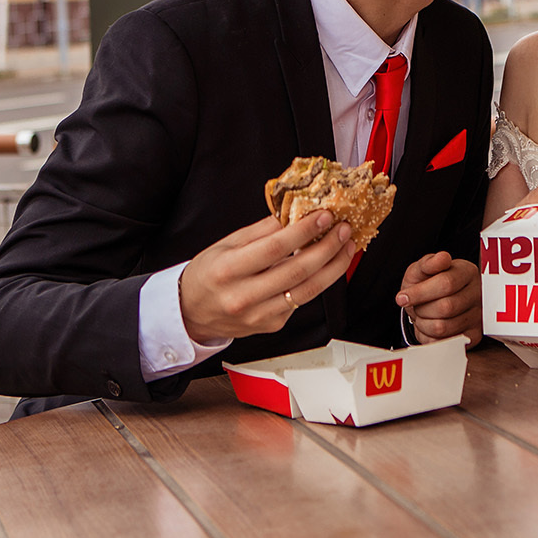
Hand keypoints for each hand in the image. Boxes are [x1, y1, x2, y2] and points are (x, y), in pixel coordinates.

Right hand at [178, 212, 354, 341]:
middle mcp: (243, 297)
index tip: (324, 216)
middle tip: (343, 229)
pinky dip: (318, 281)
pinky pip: (300, 301)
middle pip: (296, 271)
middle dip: (326, 247)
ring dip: (333, 267)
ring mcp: (259, 316)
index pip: (274, 248)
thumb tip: (294, 211)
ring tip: (346, 246)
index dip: (303, 231)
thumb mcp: (226, 244)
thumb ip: (261, 230)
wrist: (191, 312)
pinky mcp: (272, 326)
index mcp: (228, 270)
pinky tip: (328, 265)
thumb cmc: (208, 274)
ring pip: (307, 291)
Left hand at [397, 253, 481, 345]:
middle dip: (421, 309)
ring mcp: (478, 316)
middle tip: (416, 306)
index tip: (402, 298)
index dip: (420, 292)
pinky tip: (430, 326)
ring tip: (423, 315)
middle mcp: (478, 294)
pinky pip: (444, 342)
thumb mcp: (423, 269)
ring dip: (423, 323)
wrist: (435, 301)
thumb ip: (429, 263)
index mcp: (467, 272)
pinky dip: (429, 336)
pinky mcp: (473, 336)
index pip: (446, 284)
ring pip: (443, 327)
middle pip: (446, 307)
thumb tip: (442, 258)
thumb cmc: (428, 283)